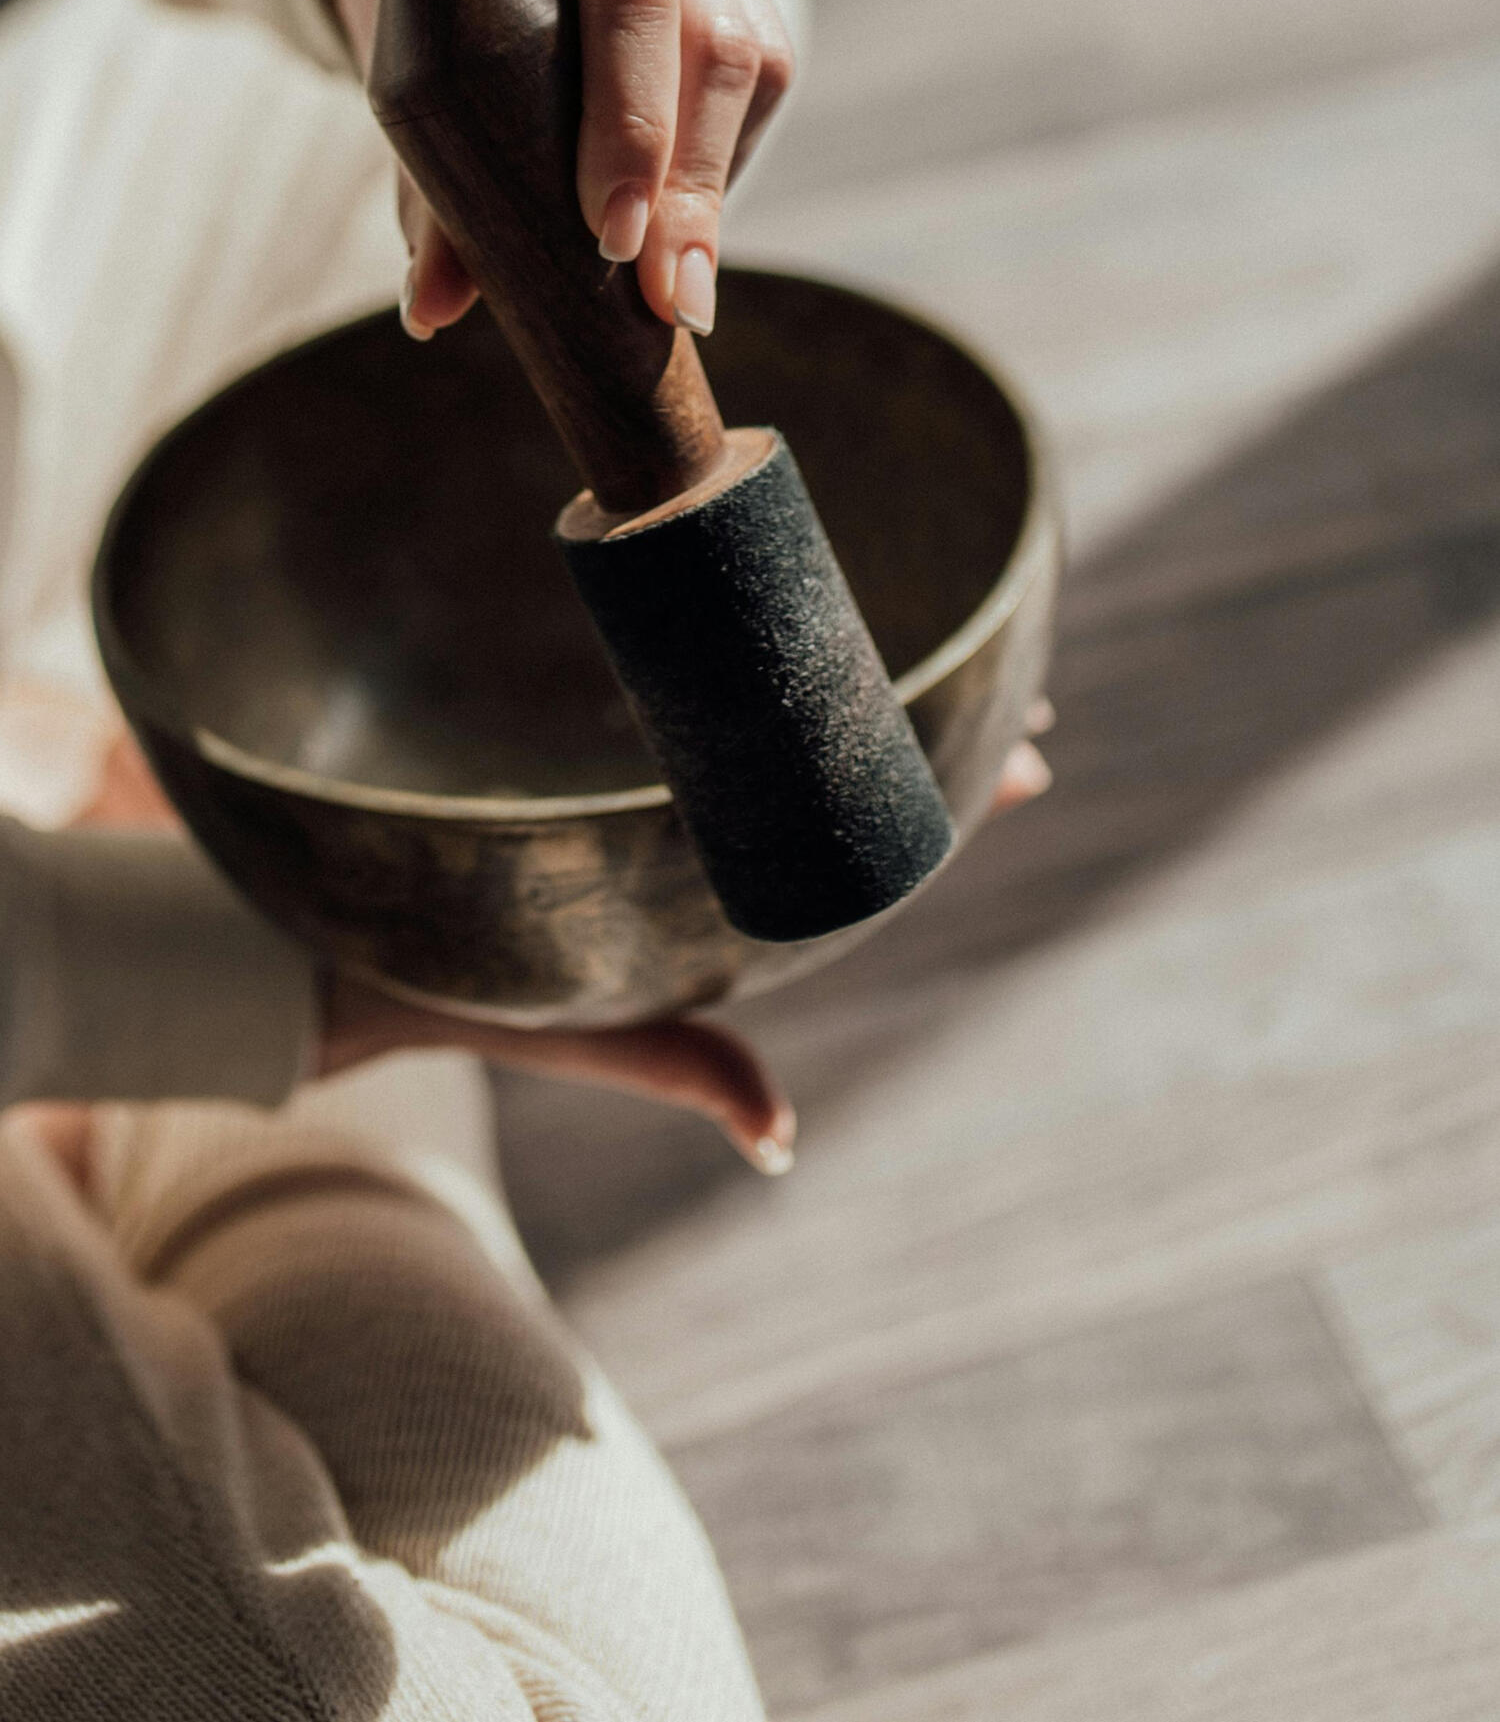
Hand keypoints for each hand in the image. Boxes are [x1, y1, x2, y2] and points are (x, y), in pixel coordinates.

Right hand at [313, 699, 1056, 1167]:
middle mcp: (708, 832)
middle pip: (852, 765)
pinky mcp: (598, 744)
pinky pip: (706, 682)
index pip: (871, 833)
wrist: (345, 937)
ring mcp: (658, 785)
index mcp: (727, 890)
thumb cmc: (472, 989)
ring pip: (792, 720)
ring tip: (963, 643)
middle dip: (943, 725)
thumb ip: (681, 1062)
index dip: (959, 793)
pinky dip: (767, 649)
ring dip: (876, 684)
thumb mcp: (591, 1020)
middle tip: (1025, 689)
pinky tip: (800, 611)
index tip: (1037, 757)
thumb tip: (779, 1139)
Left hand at [314, 0, 795, 337]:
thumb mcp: (416, 69)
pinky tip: (690, 220)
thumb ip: (428, 187)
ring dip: (718, 184)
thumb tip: (431, 311)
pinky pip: (764, 74)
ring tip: (681, 284)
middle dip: (691, 188)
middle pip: (711, 42)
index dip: (633, 122)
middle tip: (670, 301)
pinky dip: (728, 158)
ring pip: (756, 63)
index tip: (612, 236)